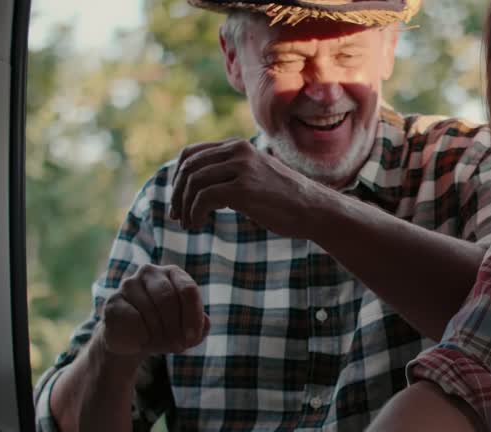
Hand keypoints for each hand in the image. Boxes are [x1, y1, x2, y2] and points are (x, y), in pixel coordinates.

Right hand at [98, 264, 209, 357]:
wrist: (133, 339)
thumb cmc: (166, 329)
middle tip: (177, 347)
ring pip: (150, 311)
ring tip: (160, 345)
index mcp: (173, 273)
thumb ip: (200, 326)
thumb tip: (204, 324)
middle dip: (175, 328)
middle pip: (168, 299)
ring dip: (159, 335)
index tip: (191, 338)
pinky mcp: (113, 301)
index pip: (188, 290)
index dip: (192, 317)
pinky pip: (132, 320)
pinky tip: (141, 340)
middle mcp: (150, 272)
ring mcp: (128, 284)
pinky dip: (141, 336)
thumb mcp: (187, 330)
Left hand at [168, 139, 333, 234]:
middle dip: (177, 194)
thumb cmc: (285, 201)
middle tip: (176, 216)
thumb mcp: (255, 178)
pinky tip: (198, 225)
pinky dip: (195, 213)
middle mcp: (238, 151)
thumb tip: (200, 190)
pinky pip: (204, 198)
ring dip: (184, 206)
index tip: (178, 200)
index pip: (191, 154)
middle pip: (188, 167)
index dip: (177, 177)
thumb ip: (231, 175)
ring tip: (188, 224)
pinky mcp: (244, 188)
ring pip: (193, 182)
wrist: (314, 210)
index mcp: (238, 147)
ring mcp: (241, 168)